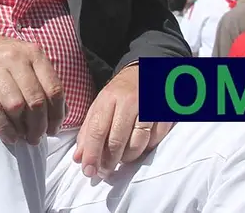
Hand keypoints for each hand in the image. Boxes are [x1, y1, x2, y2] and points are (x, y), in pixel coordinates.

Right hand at [0, 32, 64, 145]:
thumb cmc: (0, 60)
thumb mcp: (25, 62)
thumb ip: (43, 82)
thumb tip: (61, 114)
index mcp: (33, 53)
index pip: (54, 89)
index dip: (57, 114)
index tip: (53, 129)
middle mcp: (14, 57)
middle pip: (35, 100)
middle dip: (39, 125)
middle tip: (36, 137)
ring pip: (15, 106)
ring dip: (22, 128)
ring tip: (23, 137)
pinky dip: (4, 128)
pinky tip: (9, 136)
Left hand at [74, 64, 172, 178]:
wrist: (146, 72)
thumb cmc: (119, 93)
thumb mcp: (100, 104)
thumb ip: (88, 131)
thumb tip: (79, 158)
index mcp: (109, 98)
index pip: (97, 130)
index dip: (92, 154)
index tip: (88, 171)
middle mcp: (129, 102)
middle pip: (117, 140)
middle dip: (109, 161)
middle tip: (104, 172)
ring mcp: (149, 108)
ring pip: (137, 144)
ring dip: (126, 158)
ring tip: (120, 159)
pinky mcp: (165, 115)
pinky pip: (154, 141)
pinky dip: (145, 150)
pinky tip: (138, 147)